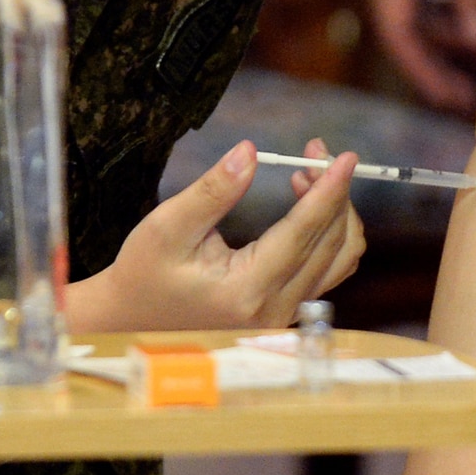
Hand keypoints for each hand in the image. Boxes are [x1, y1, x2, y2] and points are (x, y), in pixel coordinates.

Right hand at [68, 138, 364, 332]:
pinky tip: (303, 206)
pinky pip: (328, 270)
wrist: (130, 323)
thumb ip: (213, 191)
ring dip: (334, 212)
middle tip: (312, 151)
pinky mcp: (284, 312)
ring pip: (339, 259)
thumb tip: (250, 151)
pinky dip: (328, 233)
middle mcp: (274, 310)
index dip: (330, 189)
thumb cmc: (143, 274)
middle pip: (332, 243)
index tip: (345, 156)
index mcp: (247, 290)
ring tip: (304, 176)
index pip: (306, 232)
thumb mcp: (165, 227)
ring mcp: (283, 316)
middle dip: (332, 190)